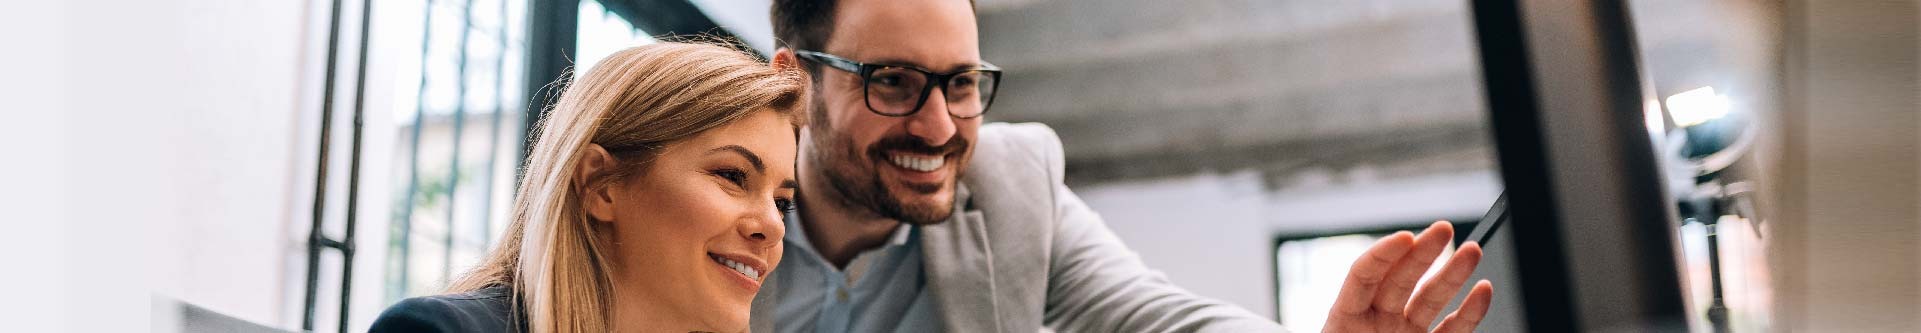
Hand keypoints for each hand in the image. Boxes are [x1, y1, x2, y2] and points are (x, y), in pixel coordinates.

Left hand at [1323, 221, 1493, 332]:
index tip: (1405, 239)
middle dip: (1423, 253)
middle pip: (1399, 280)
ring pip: (1429, 300)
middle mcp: (1375, 324)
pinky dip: (1469, 313)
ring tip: (1471, 251)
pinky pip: (1451, 331)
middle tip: (1443, 230)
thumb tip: (1356, 305)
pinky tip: (1481, 292)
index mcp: (1344, 323)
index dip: (1382, 255)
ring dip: (1451, 275)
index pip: (1362, 278)